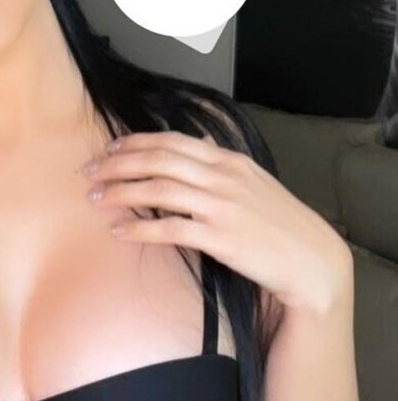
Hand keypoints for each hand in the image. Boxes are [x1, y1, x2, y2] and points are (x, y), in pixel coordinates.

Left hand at [80, 130, 352, 314]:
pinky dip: (139, 228)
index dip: (135, 143)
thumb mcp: (253, 182)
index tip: (109, 148)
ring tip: (96, 199)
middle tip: (90, 172)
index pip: (172, 142)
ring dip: (121, 192)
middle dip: (117, 164)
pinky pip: (169, 228)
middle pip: (158, 160)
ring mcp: (220, 206)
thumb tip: (197, 144)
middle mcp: (222, 177)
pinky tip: (118, 231)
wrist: (310, 258)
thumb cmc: (278, 223)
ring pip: (158, 190)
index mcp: (228, 161)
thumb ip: (221, 164)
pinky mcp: (219, 238)